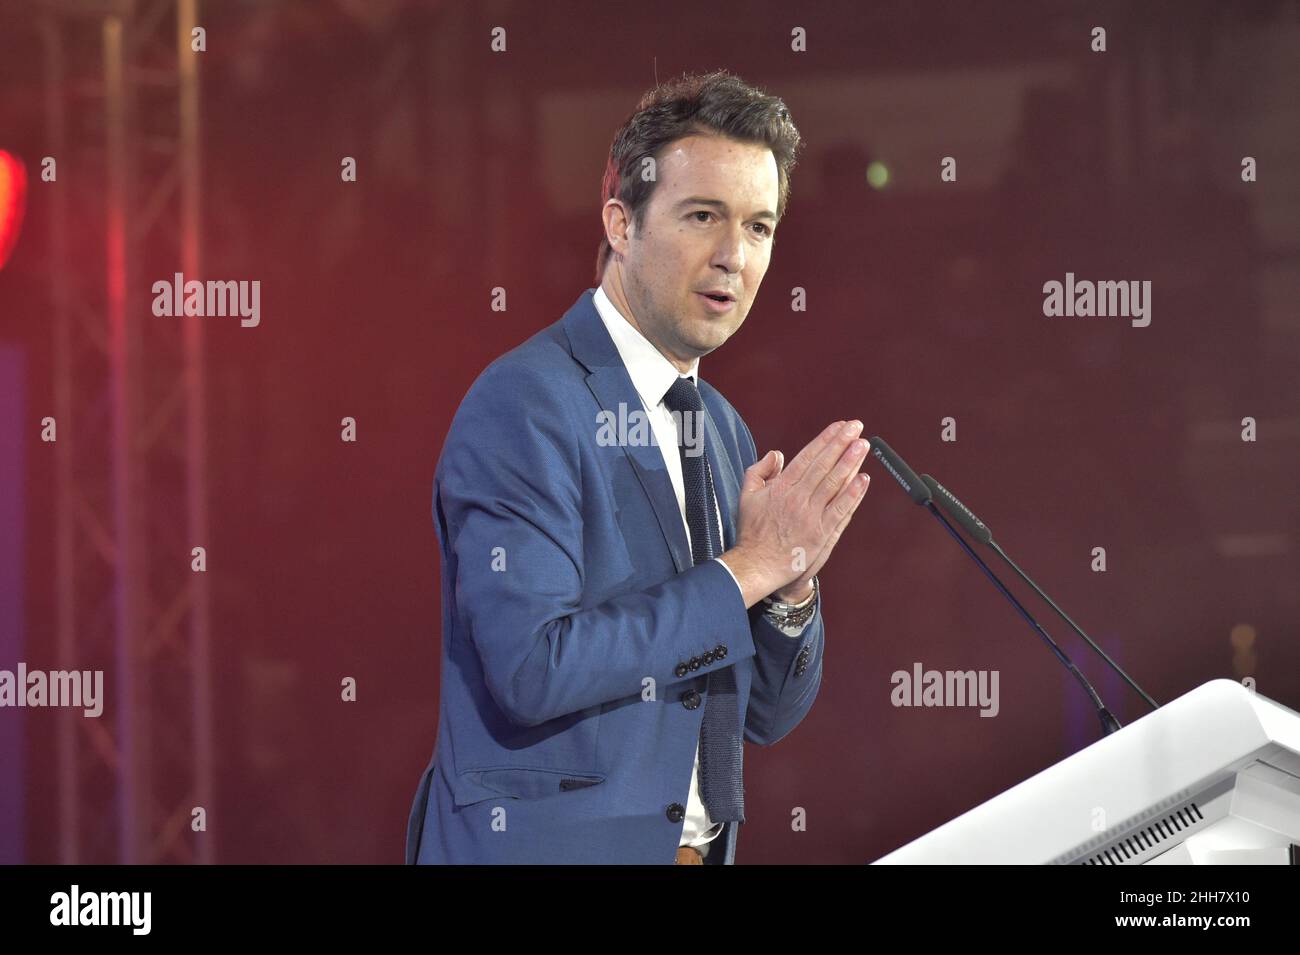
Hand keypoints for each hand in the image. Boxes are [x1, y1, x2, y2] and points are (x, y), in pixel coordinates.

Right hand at [718, 420, 870, 607]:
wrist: (756, 565)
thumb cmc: (752, 532)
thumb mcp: (747, 495)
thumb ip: (759, 471)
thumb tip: (777, 454)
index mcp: (780, 487)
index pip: (807, 457)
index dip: (825, 440)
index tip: (839, 427)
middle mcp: (797, 498)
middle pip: (823, 465)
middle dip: (841, 444)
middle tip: (856, 427)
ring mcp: (810, 516)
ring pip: (834, 484)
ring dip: (850, 462)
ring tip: (863, 445)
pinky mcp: (820, 533)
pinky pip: (840, 510)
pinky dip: (852, 494)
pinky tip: (863, 479)